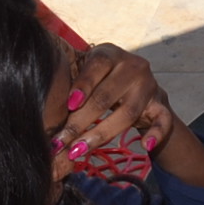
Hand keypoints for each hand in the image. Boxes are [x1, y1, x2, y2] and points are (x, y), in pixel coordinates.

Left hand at [60, 45, 203, 187]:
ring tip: (80, 150)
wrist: (138, 83)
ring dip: (102, 133)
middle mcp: (133, 67)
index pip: (97, 67)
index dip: (83, 85)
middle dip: (81, 121)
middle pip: (107, 96)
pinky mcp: (161, 105)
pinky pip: (163, 121)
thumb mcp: (87, 71)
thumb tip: (40, 91)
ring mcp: (149, 87)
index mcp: (110, 55)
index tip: (69, 105)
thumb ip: (69, 76)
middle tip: (61, 141)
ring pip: (128, 112)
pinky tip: (144, 144)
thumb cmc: (101, 78)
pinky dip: (156, 133)